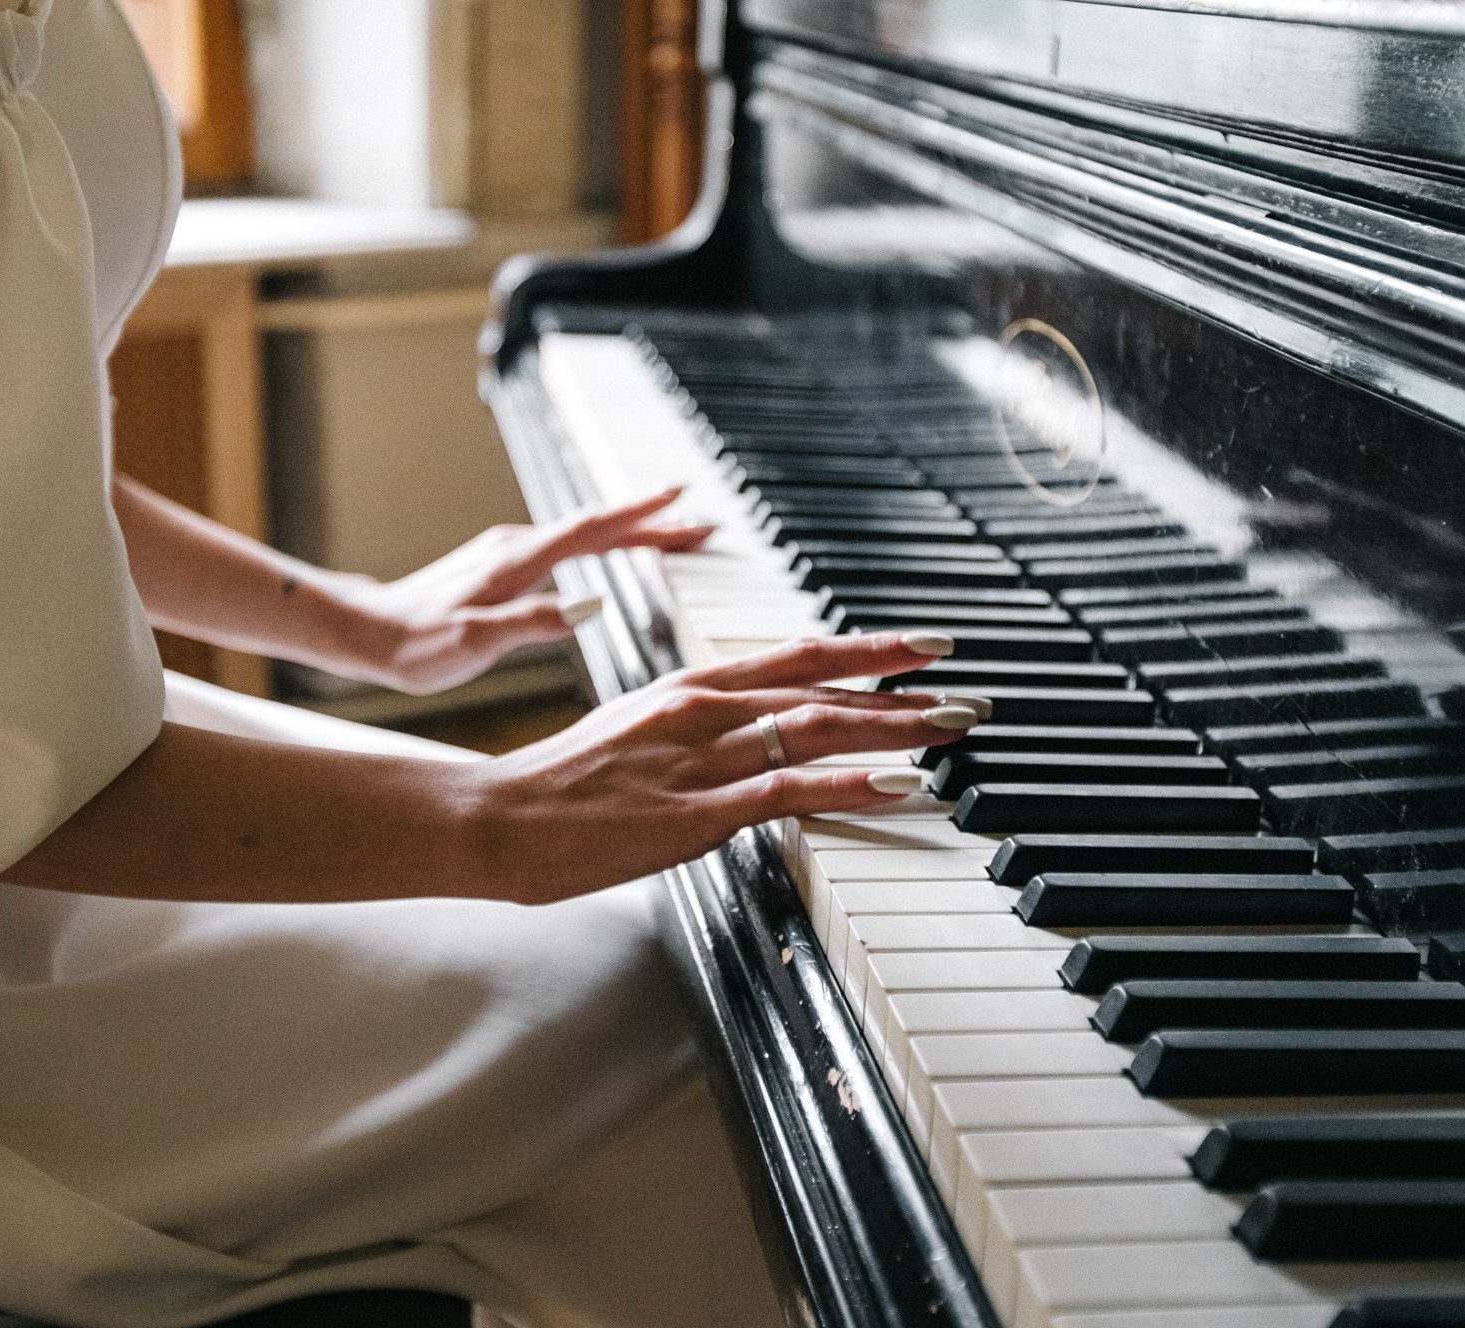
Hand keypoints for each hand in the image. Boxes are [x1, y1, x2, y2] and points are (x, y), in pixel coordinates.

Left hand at [340, 488, 713, 693]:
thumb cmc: (415, 645)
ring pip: (581, 535)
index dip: (639, 515)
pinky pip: (564, 548)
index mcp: (518, 561)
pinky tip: (608, 556)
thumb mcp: (475, 642)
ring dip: (627, 533)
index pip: (592, 529)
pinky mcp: (499, 566)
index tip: (681, 498)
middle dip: (649, 522)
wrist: (366, 633)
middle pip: (596, 527)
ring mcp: (507, 554)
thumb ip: (533, 622)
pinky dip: (599, 546)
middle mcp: (515, 547)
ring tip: (670, 537)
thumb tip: (592, 607)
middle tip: (698, 523)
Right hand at [456, 630, 975, 903]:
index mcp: (687, 685)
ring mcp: (701, 757)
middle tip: (968, 686)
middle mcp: (702, 707)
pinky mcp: (696, 811)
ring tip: (954, 726)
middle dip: (903, 685)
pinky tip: (901, 785)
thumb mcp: (634, 739)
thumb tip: (743, 745)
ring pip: (819, 728)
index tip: (919, 646)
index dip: (864, 650)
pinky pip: (792, 791)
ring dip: (897, 726)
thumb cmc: (558, 789)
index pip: (795, 656)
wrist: (497, 818)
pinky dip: (854, 785)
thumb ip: (692, 736)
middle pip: (823, 684)